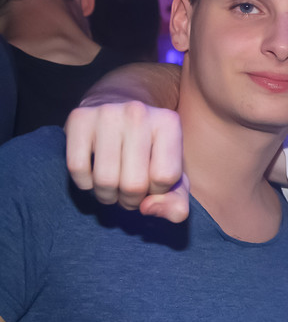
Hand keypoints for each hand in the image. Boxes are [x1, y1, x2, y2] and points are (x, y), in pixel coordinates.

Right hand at [65, 101, 189, 221]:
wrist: (117, 111)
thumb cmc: (149, 150)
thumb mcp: (172, 173)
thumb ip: (176, 201)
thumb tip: (148, 209)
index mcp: (169, 123)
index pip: (164, 177)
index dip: (157, 191)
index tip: (152, 183)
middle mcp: (138, 113)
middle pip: (133, 183)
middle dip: (131, 200)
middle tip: (129, 193)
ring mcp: (107, 113)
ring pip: (104, 180)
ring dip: (107, 196)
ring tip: (113, 188)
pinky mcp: (78, 118)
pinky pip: (78, 169)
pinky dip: (85, 184)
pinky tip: (94, 176)